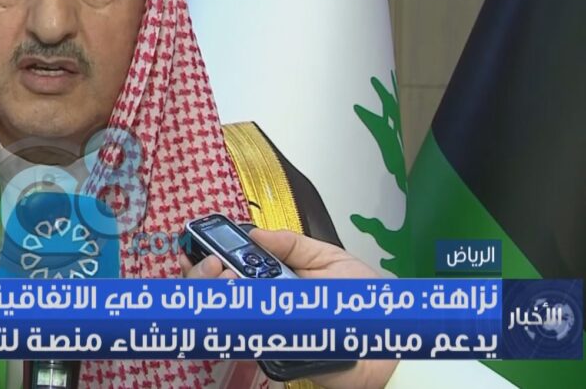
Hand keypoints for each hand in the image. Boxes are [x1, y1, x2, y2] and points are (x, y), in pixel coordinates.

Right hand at [178, 228, 396, 388]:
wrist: (389, 344)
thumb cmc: (364, 302)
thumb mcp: (330, 260)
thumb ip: (294, 245)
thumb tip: (256, 232)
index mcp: (274, 278)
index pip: (229, 266)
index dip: (207, 256)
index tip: (196, 246)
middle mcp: (264, 303)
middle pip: (215, 290)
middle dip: (203, 274)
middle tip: (214, 267)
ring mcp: (265, 328)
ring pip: (222, 315)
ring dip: (213, 295)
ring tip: (225, 283)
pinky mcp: (272, 353)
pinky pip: (244, 340)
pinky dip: (232, 325)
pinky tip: (234, 310)